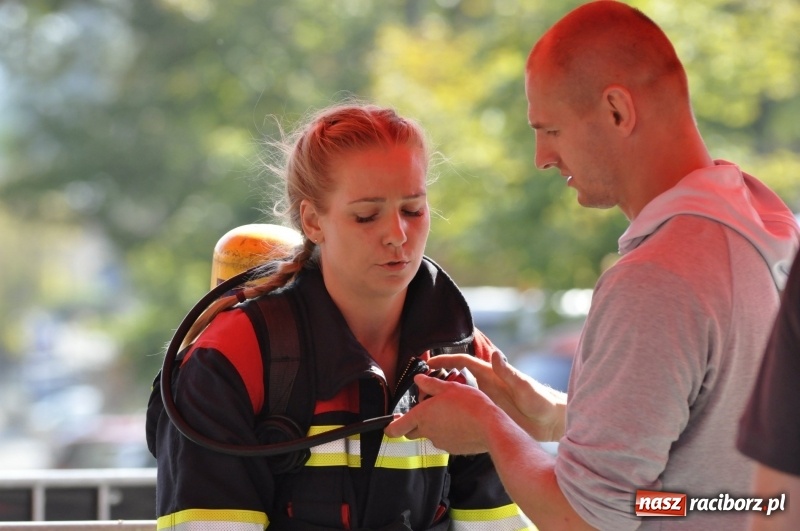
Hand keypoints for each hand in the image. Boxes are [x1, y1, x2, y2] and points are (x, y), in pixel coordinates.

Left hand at [385, 373, 498, 454]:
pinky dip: (448, 433)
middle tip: (427, 410)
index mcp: (421, 416)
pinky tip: (460, 423)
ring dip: (434, 426)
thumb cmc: (469, 404)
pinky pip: (445, 440)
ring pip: (430, 435)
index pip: (396, 428)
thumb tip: (418, 379)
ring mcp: (440, 442)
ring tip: (450, 413)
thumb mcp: (448, 387)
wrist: (490, 427)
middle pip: (412, 432)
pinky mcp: (453, 449)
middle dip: (414, 424)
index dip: (390, 427)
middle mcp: (427, 432)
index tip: (390, 423)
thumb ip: (430, 384)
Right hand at [426, 351, 566, 440]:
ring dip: (442, 399)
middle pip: (455, 379)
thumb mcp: (524, 386)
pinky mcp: (488, 415)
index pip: (463, 361)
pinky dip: (454, 415)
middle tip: (420, 390)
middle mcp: (485, 386)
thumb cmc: (541, 400)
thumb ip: (509, 372)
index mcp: (491, 374)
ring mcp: (485, 401)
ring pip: (457, 397)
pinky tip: (443, 424)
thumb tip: (496, 355)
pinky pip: (466, 413)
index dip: (446, 360)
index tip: (428, 362)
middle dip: (437, 381)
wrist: (551, 421)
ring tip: (425, 407)